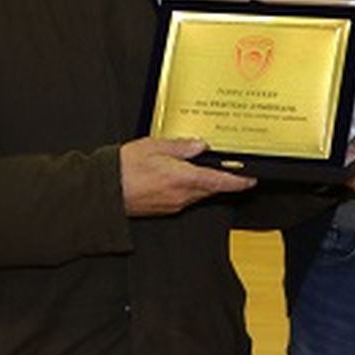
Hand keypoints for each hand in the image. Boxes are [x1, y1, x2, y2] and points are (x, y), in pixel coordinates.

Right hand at [120, 137, 254, 216]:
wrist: (102, 192)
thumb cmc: (124, 168)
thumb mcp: (153, 147)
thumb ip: (180, 146)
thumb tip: (200, 146)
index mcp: (183, 179)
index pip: (220, 182)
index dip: (239, 181)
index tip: (252, 178)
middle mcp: (182, 196)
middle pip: (211, 189)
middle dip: (222, 179)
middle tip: (230, 166)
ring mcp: (173, 205)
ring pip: (198, 194)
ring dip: (204, 183)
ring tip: (204, 167)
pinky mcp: (164, 208)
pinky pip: (185, 197)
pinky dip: (189, 187)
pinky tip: (181, 176)